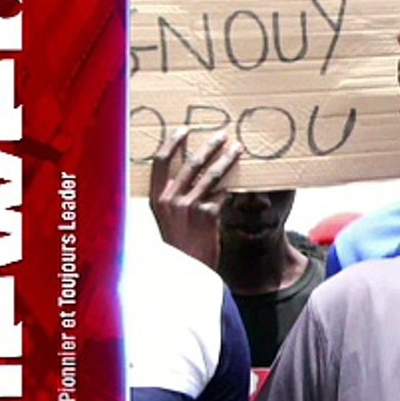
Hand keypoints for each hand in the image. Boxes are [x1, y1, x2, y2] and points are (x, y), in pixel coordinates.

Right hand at [148, 128, 241, 268]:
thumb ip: (172, 197)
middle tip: (223, 135)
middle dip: (209, 146)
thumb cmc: (179, 245)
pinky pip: (224, 194)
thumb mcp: (166, 219)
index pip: (160, 161)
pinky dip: (234, 186)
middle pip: (191, 162)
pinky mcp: (208, 215)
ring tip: (238, 150)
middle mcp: (170, 199)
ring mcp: (189, 206)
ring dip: (227, 160)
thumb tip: (189, 171)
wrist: (186, 271)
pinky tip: (243, 180)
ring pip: (212, 175)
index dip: (172, 142)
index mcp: (155, 198)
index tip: (184, 129)